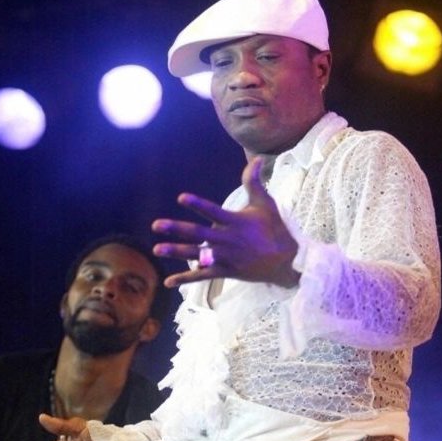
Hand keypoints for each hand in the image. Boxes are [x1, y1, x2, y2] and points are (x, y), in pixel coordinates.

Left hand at [152, 157, 299, 288]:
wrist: (286, 261)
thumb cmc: (275, 230)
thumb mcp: (266, 204)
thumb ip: (254, 182)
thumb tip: (258, 158)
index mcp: (235, 222)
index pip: (213, 211)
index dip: (198, 205)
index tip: (181, 198)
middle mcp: (227, 240)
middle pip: (198, 234)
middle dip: (176, 229)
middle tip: (156, 225)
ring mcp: (225, 257)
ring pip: (197, 254)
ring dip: (176, 252)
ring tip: (157, 249)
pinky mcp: (225, 272)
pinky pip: (202, 276)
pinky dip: (186, 279)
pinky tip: (168, 282)